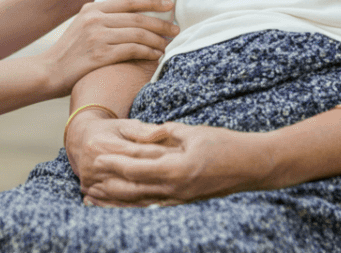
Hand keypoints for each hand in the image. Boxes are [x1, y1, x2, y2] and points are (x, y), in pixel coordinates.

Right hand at [40, 0, 176, 95]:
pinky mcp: (100, 54)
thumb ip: (102, 18)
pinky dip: (148, 52)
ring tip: (167, 45)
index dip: (152, 1)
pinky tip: (156, 55)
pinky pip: (133, 50)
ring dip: (157, 40)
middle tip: (176, 29)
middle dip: (161, 23)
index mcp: (92, 8)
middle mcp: (95, 19)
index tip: (169, 5)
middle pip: (138, 17)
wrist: (49, 71)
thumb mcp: (82, 25)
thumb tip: (131, 17)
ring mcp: (97, 36)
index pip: (129, 0)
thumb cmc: (70, 52)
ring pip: (138, 33)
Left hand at [78, 121, 277, 206]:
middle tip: (87, 182)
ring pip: (141, 203)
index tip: (97, 157)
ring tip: (97, 197)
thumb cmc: (225, 145)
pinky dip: (136, 207)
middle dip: (108, 186)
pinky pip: (155, 207)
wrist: (253, 166)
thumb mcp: (193, 132)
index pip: (136, 168)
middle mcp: (176, 189)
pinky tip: (124, 206)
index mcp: (176, 168)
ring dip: (117, 200)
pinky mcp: (186, 203)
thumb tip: (146, 133)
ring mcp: (181, 199)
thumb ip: (166, 133)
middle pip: (134, 190)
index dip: (115, 163)